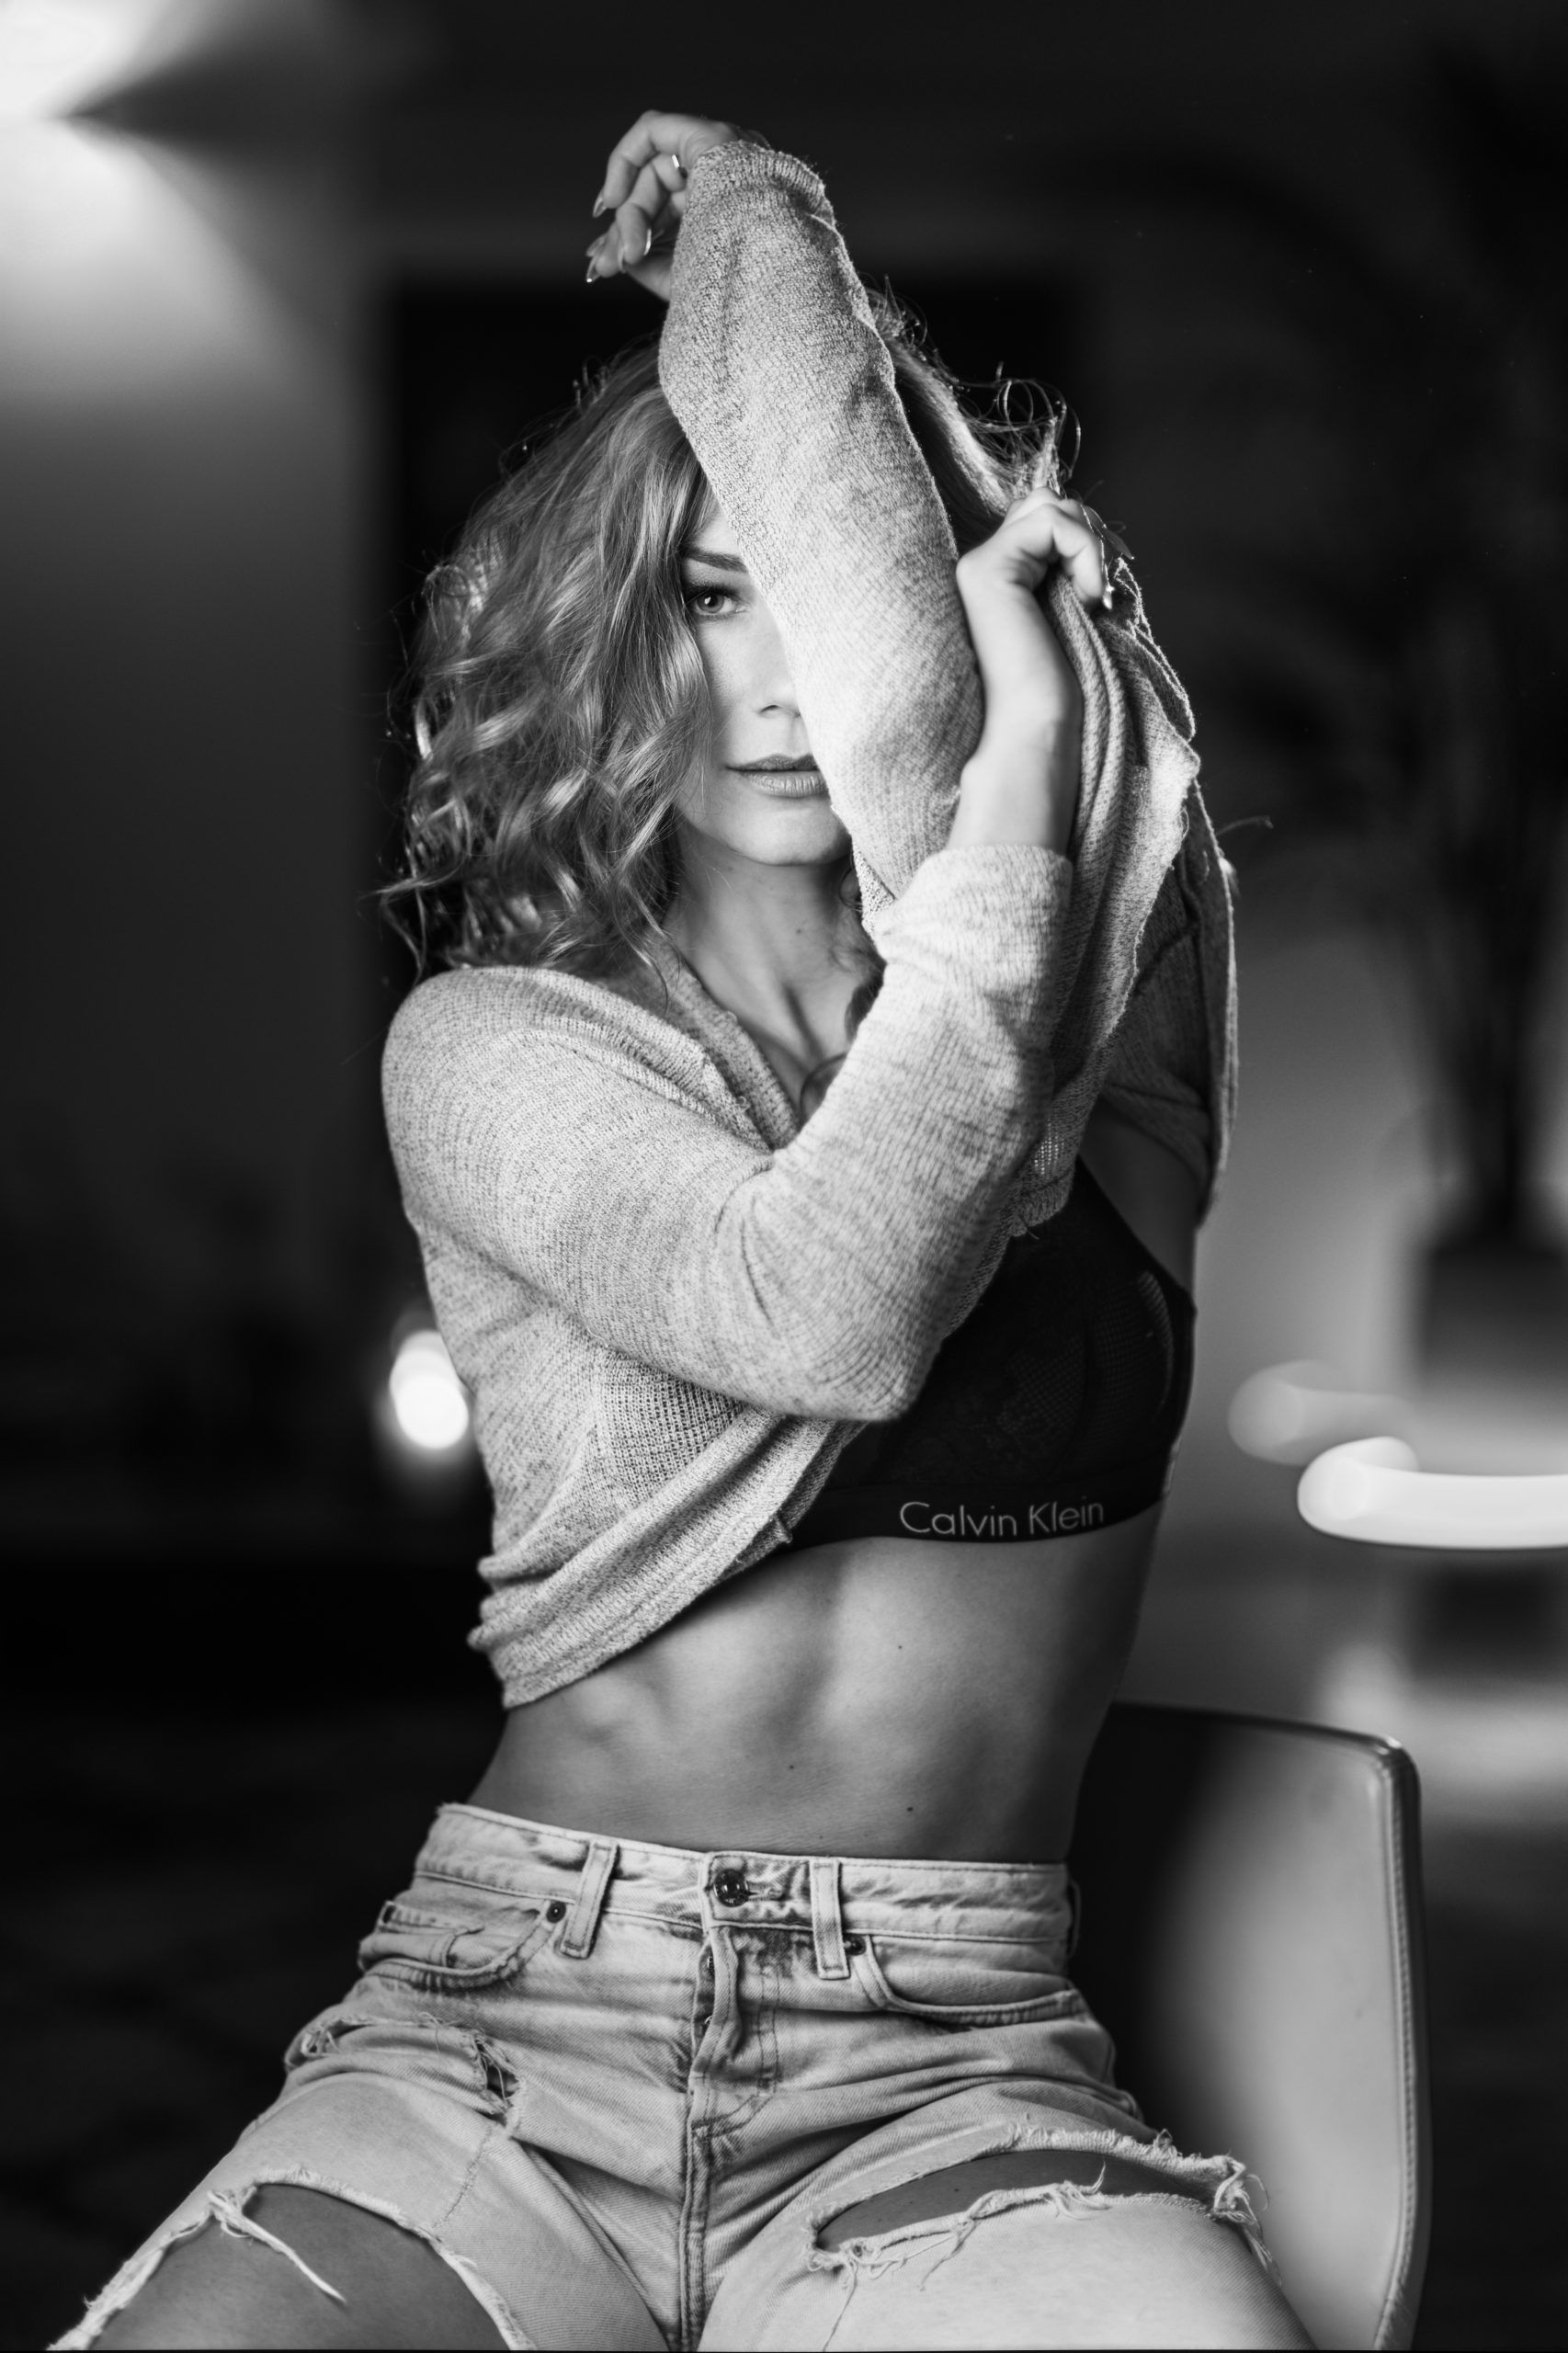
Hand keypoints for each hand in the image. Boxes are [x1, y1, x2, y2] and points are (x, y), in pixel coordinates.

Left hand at [585, 110, 760, 300]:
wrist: (768, 275)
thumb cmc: (737, 288)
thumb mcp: (684, 282)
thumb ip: (649, 265)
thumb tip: (617, 256)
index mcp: (730, 210)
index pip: (668, 212)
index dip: (632, 236)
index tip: (608, 265)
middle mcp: (728, 177)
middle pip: (657, 193)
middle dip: (625, 231)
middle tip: (607, 265)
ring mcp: (723, 152)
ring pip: (653, 171)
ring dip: (629, 214)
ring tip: (624, 252)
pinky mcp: (710, 135)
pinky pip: (653, 131)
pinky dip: (625, 159)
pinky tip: (614, 198)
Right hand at [954, 490, 1110, 739]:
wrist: (1035, 731)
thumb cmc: (1058, 689)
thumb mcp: (1070, 612)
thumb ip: (1066, 566)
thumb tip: (1087, 519)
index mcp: (998, 578)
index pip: (1043, 518)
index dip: (1082, 540)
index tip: (1097, 592)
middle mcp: (979, 566)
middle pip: (1043, 500)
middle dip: (1086, 532)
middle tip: (1097, 586)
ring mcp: (978, 565)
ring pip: (1050, 505)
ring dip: (1089, 545)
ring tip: (1091, 596)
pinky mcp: (987, 570)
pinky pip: (1052, 522)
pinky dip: (1086, 552)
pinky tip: (1087, 599)